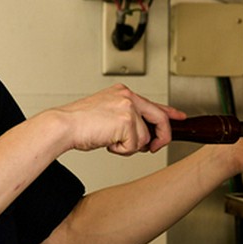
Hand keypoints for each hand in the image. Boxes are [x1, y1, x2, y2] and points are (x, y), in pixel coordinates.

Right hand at [50, 84, 186, 154]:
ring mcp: (128, 108)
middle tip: (155, 148)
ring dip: (128, 146)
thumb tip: (144, 136)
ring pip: (144, 138)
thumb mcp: (107, 116)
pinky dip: (121, 150)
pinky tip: (107, 142)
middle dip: (161, 137)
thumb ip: (126, 120)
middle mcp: (127, 96)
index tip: (179, 117)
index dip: (169, 113)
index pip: (152, 103)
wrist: (63, 126)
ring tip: (109, 140)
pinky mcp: (127, 121)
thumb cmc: (79, 124)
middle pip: (159, 118)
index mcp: (122, 93)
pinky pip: (135, 146)